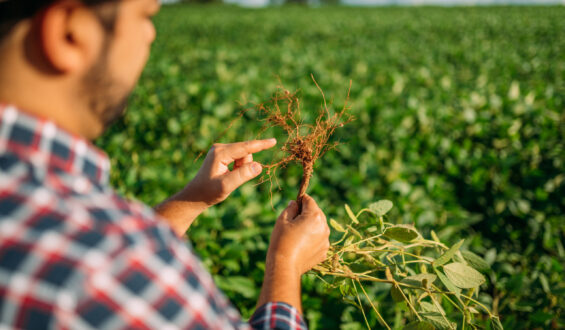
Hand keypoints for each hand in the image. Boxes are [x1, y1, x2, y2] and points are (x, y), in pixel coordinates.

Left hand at [154, 139, 275, 235]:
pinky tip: (228, 175)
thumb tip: (258, 166)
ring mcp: (220, 149)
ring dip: (242, 167)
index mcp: (220, 153)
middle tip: (233, 178)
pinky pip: (239, 157)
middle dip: (245, 166)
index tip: (273, 141)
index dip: (260, 145)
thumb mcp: (226, 186)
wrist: (195, 195)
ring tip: (229, 177)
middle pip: (245, 152)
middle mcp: (220, 147)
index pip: (245, 148)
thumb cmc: (209, 192)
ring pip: (243, 155)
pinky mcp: (222, 154)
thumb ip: (242, 175)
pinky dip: (238, 167)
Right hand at [267, 194, 329, 276]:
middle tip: (293, 221)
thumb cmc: (281, 241)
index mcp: (314, 216)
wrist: (284, 266)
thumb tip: (295, 203)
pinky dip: (313, 238)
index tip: (294, 205)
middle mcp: (324, 227)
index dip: (300, 200)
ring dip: (311, 226)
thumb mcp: (282, 220)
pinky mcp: (324, 251)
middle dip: (306, 213)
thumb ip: (291, 208)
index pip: (309, 201)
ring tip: (297, 234)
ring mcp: (325, 240)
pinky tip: (301, 244)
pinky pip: (319, 239)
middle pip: (317, 213)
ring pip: (319, 226)